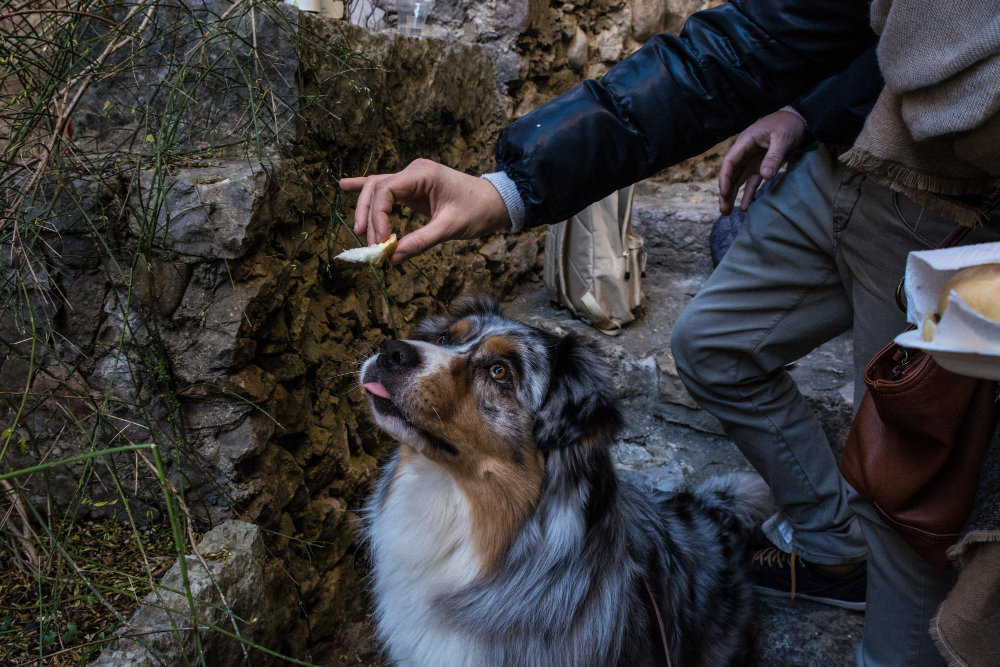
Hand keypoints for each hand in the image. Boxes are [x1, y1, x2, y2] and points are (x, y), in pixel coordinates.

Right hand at [339, 159, 510, 263]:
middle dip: (369, 217)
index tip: (382, 243)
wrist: (495, 201)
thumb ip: (421, 241)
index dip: (378, 218)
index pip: (385, 191)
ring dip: (366, 211)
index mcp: (422, 174)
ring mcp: (411, 179)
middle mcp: (413, 172)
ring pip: (376, 189)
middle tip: (370, 246)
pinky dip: (364, 188)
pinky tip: (344, 185)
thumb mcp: (450, 227)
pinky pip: (384, 188)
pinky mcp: (412, 188)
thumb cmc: (477, 210)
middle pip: (376, 189)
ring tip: (358, 233)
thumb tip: (393, 258)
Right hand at [718, 109, 806, 214]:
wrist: (799, 119)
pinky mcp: (761, 165)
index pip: (730, 162)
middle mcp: (745, 152)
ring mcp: (752, 159)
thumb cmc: (789, 124)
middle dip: (725, 192)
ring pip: (738, 180)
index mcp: (746, 142)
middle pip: (731, 174)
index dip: (725, 178)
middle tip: (723, 210)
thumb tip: (765, 176)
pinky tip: (744, 206)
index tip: (724, 193)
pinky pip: (752, 181)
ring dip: (732, 195)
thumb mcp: (783, 138)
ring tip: (726, 212)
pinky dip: (748, 193)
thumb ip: (774, 156)